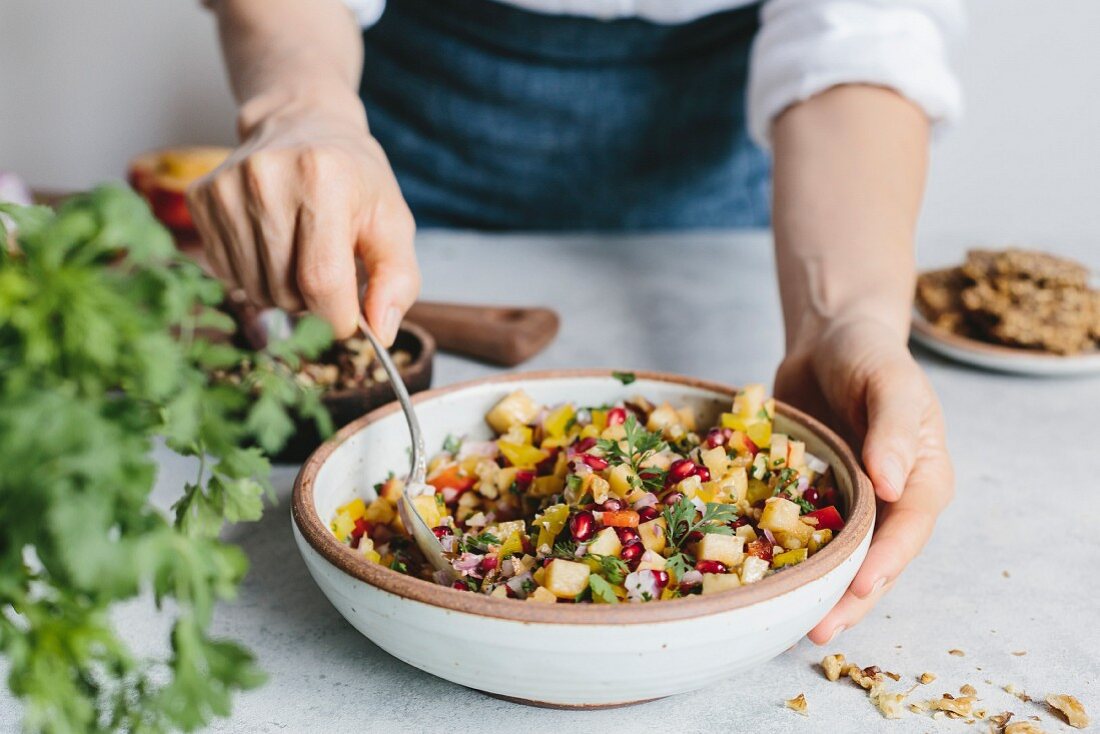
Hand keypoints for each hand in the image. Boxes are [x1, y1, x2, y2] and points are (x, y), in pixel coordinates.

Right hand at [187, 90, 418, 341]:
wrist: (304, 123)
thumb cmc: (355, 180)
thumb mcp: (393, 224)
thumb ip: (397, 281)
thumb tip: (381, 332)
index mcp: (323, 178)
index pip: (322, 281)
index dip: (340, 317)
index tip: (351, 319)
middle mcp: (266, 178)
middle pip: (286, 290)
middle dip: (313, 300)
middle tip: (327, 266)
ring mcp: (226, 187)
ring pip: (254, 289)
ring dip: (282, 290)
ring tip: (300, 252)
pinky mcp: (202, 198)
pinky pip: (227, 273)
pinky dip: (254, 274)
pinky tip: (271, 242)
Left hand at [773, 318, 953, 643]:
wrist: (831, 338)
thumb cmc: (872, 355)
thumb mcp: (891, 383)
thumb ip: (893, 430)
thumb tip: (891, 483)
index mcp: (922, 478)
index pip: (907, 531)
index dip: (884, 564)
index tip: (858, 589)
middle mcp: (888, 499)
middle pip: (874, 559)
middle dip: (849, 598)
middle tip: (819, 632)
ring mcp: (849, 501)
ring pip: (836, 556)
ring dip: (817, 589)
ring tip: (790, 624)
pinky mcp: (809, 494)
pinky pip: (796, 530)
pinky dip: (782, 554)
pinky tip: (758, 578)